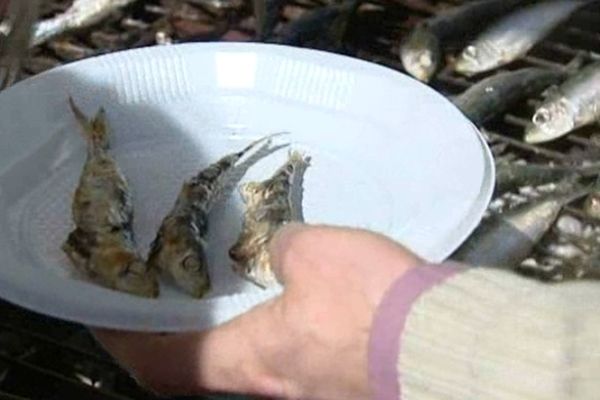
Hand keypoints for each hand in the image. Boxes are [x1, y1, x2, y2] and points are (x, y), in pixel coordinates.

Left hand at [93, 224, 422, 399]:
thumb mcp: (316, 253)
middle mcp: (268, 384)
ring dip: (220, 331)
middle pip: (198, 368)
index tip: (105, 314)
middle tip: (160, 295)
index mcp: (250, 358)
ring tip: (216, 290)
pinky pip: (282, 356)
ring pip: (241, 362)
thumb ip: (284, 248)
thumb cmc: (373, 306)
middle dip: (172, 333)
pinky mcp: (334, 379)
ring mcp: (302, 386)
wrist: (441, 344)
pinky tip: (281, 299)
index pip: (162, 362)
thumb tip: (279, 249)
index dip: (124, 340)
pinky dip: (263, 330)